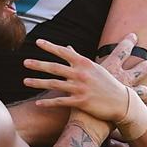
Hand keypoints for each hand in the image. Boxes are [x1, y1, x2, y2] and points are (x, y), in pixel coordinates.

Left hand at [22, 37, 146, 122]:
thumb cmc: (107, 83)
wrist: (121, 102)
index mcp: (84, 63)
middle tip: (25, 62)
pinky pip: (60, 102)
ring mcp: (80, 88)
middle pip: (55, 68)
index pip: (63, 52)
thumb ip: (78, 58)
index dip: (50, 47)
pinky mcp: (80, 102)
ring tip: (25, 81)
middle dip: (38, 64)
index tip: (37, 42)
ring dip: (38, 83)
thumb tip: (67, 48)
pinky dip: (48, 103)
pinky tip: (38, 104)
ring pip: (54, 84)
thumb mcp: (94, 68)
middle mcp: (81, 74)